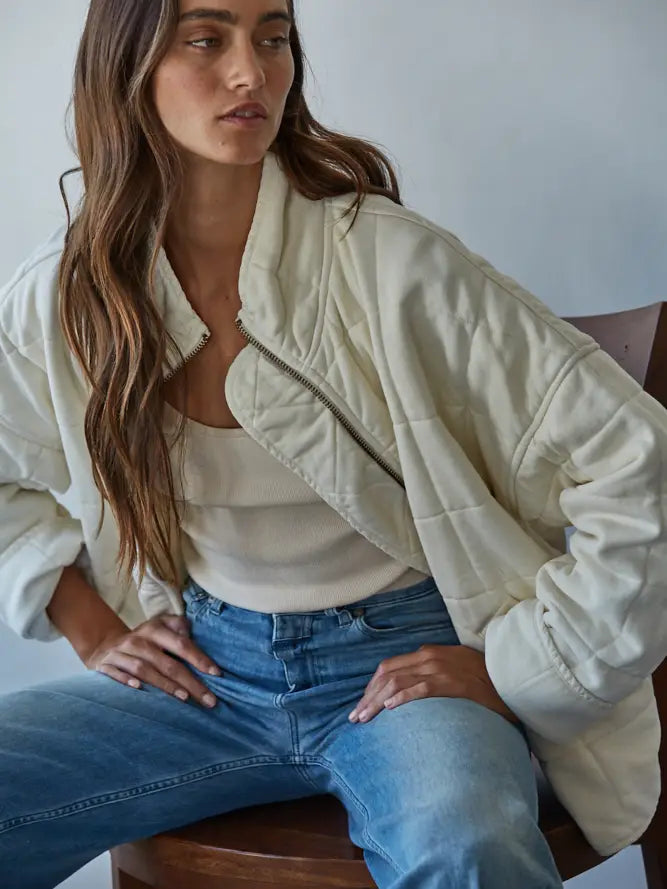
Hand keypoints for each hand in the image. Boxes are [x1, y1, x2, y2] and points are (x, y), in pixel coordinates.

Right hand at [84, 614, 222, 708]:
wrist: (104, 646)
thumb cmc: (143, 641)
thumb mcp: (159, 627)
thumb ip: (178, 628)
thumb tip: (193, 635)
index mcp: (155, 629)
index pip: (181, 644)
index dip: (198, 658)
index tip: (216, 674)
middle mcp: (138, 640)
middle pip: (167, 662)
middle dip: (190, 682)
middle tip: (209, 699)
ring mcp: (120, 652)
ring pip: (144, 669)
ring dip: (164, 684)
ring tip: (184, 698)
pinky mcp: (105, 665)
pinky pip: (116, 673)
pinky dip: (126, 680)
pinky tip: (140, 689)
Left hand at [348, 644, 519, 725]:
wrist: (513, 677)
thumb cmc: (485, 679)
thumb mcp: (455, 669)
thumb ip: (434, 675)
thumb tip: (411, 692)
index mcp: (429, 654)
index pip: (390, 667)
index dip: (372, 686)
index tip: (362, 705)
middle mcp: (430, 658)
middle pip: (388, 674)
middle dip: (368, 696)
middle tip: (355, 717)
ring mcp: (441, 669)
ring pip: (398, 682)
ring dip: (377, 701)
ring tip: (364, 719)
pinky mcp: (453, 683)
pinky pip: (421, 689)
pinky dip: (403, 698)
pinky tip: (390, 710)